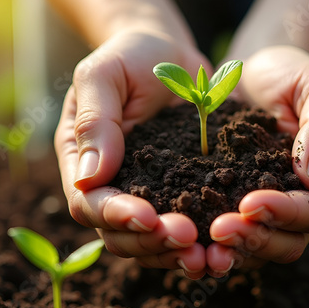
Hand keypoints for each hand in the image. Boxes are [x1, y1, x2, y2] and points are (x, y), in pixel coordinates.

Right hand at [54, 29, 211, 278]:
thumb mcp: (103, 75)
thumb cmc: (131, 56)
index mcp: (83, 160)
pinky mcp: (180, 191)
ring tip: (209, 254)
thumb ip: (95, 121)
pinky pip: (185, 224)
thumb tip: (90, 179)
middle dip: (152, 240)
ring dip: (176, 253)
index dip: (115, 215)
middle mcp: (112, 185)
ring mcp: (147, 191)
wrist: (167, 52)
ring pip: (151, 241)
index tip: (148, 215)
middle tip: (188, 237)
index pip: (88, 203)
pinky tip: (225, 244)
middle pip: (120, 233)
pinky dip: (202, 241)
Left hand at [207, 46, 308, 272]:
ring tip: (204, 244)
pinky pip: (233, 233)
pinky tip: (190, 237)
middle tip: (219, 229)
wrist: (249, 72)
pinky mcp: (239, 202)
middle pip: (290, 241)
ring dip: (234, 249)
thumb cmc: (289, 72)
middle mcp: (304, 199)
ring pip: (261, 246)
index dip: (286, 214)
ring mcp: (272, 204)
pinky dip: (214, 241)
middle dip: (256, 238)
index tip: (251, 202)